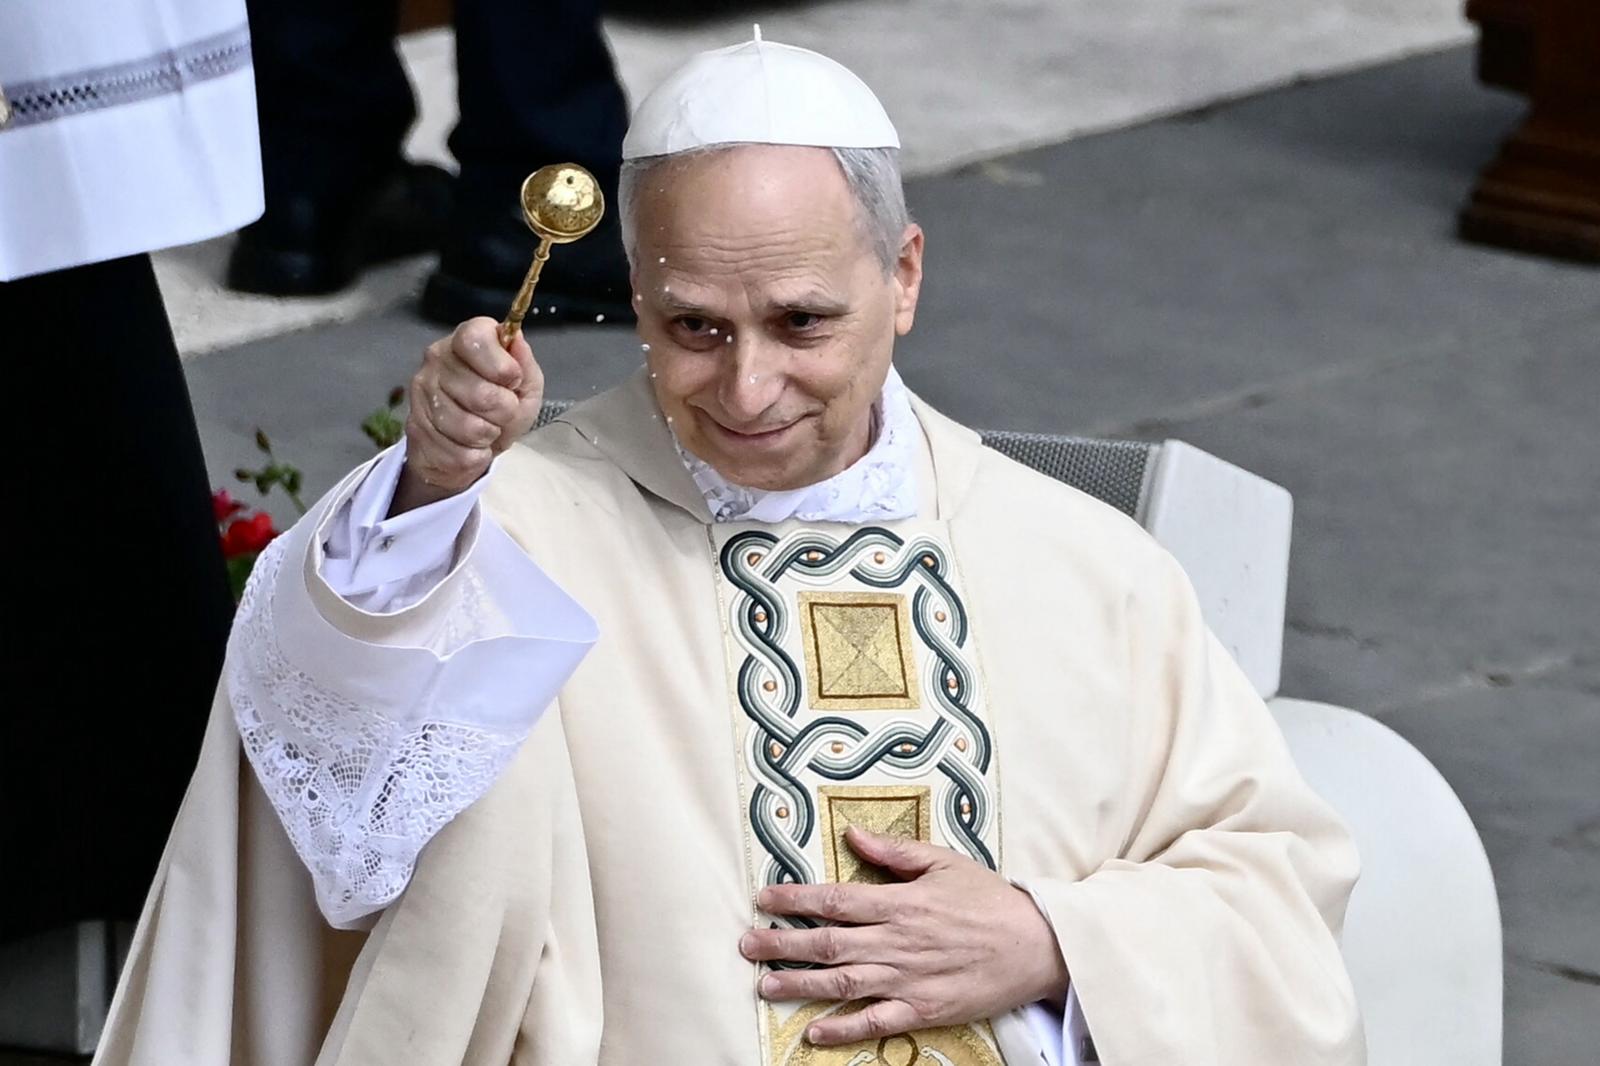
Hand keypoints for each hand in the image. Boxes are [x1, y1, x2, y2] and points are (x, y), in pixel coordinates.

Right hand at [393, 318, 543, 513]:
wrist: (471, 445)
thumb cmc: (501, 407)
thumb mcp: (525, 383)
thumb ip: (523, 362)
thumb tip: (515, 339)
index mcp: (463, 341)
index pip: (476, 341)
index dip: (503, 367)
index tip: (512, 380)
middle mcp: (436, 361)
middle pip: (482, 394)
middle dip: (504, 412)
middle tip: (502, 413)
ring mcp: (420, 395)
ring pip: (470, 428)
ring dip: (489, 435)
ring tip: (487, 429)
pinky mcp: (415, 430)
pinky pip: (459, 454)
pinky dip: (475, 456)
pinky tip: (471, 446)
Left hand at [739, 828, 1068, 1046]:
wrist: (1037, 946)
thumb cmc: (990, 899)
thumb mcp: (944, 862)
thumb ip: (894, 851)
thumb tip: (851, 833)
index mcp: (900, 902)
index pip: (834, 899)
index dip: (794, 899)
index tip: (763, 898)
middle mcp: (897, 942)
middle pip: (827, 943)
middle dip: (782, 943)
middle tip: (746, 943)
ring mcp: (908, 979)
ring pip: (842, 983)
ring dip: (800, 985)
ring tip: (765, 985)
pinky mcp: (923, 1010)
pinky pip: (875, 1022)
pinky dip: (843, 1028)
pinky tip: (813, 1031)